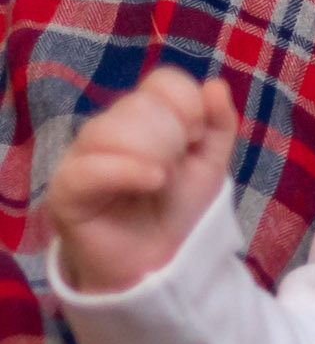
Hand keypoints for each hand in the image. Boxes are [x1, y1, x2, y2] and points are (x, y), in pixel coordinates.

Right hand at [47, 67, 237, 293]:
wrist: (158, 263)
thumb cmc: (178, 208)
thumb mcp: (210, 164)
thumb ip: (220, 123)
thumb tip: (215, 85)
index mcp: (142, 114)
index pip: (161, 81)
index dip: (186, 102)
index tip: (197, 135)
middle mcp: (108, 128)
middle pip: (138, 104)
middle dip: (170, 135)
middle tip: (176, 166)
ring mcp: (82, 155)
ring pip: (111, 128)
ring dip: (150, 153)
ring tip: (162, 180)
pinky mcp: (66, 188)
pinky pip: (90, 166)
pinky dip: (127, 170)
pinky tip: (153, 181)